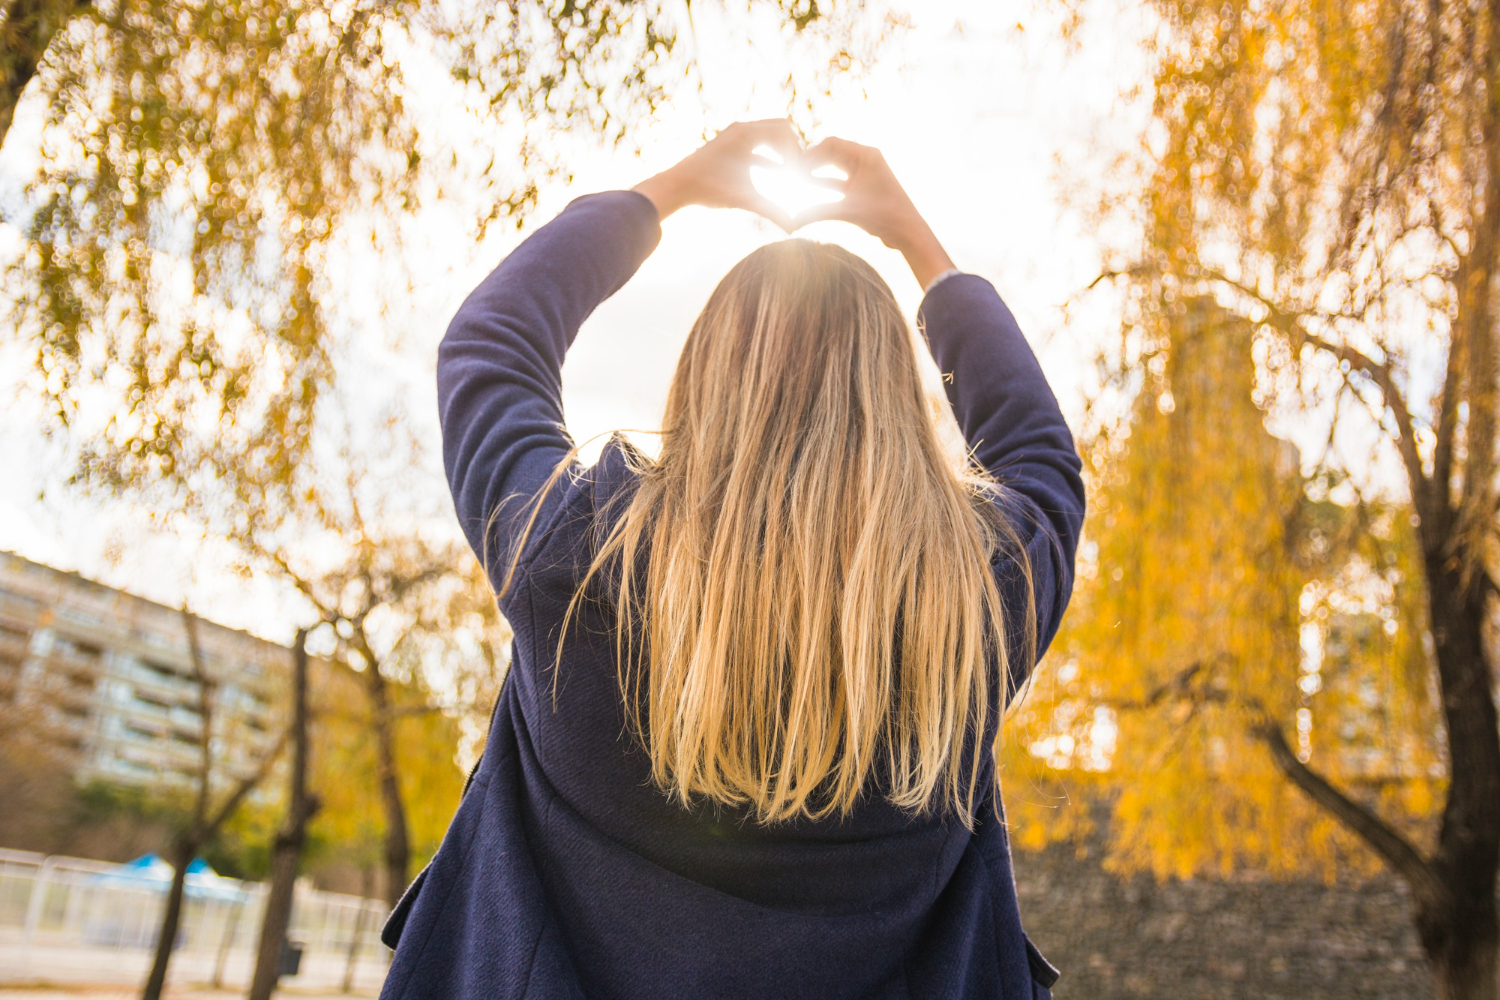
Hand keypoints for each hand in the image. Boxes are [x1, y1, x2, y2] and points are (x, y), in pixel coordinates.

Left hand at [632, 120, 804, 231]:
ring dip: (781, 152)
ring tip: (792, 172)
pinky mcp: (730, 145)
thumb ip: (771, 210)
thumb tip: (793, 229)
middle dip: (792, 148)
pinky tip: (778, 173)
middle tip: (799, 170)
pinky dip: (769, 157)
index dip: (796, 151)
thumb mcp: (744, 199)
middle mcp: (741, 129)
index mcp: (746, 133)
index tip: (800, 173)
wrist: (676, 185)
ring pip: (768, 136)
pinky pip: (756, 145)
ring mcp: (734, 135)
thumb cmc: (708, 189)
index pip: (785, 131)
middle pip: (780, 128)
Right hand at [796, 137, 954, 289]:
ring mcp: (865, 173)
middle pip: (832, 152)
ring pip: (835, 166)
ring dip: (817, 171)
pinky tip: (809, 184)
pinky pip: (839, 180)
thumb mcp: (848, 210)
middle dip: (812, 160)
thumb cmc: (884, 216)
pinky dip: (825, 182)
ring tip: (797, 176)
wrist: (907, 232)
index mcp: (866, 155)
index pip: (832, 143)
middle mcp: (866, 160)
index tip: (795, 164)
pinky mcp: (863, 187)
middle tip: (792, 170)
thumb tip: (792, 222)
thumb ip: (818, 212)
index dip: (811, 152)